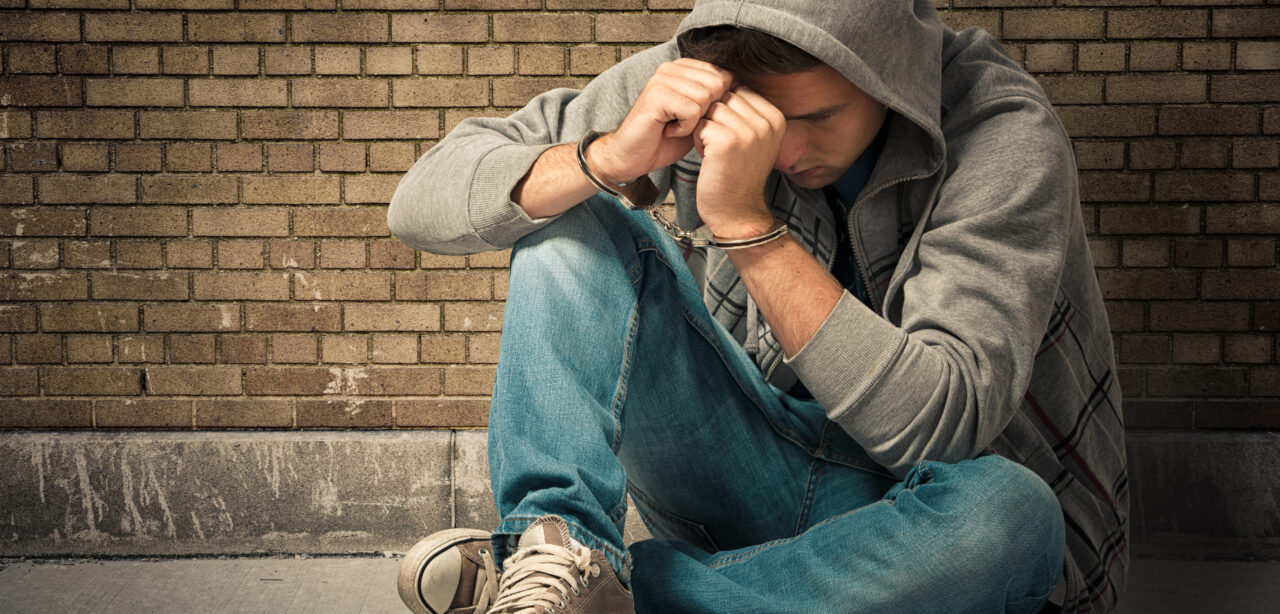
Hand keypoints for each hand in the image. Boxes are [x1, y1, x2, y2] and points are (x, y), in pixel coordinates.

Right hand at [587, 59, 732, 184]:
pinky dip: (685, 128)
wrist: (634, 157)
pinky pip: (692, 110)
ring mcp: (662, 78)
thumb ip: (718, 100)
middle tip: (685, 125)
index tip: (696, 120)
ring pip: (706, 97)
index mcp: (684, 68)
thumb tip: (745, 90)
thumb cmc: (666, 139)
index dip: (718, 104)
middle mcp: (673, 67)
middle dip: (708, 113)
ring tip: (675, 127)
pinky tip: (668, 130)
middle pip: (718, 85)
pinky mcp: (657, 94)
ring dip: (696, 121)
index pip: (724, 75)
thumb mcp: (700, 117)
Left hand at [692, 86, 785, 238]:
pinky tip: (708, 157)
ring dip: (705, 129)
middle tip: (719, 146)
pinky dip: (698, 140)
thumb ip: (745, 110)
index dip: (725, 110)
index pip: (739, 90)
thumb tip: (724, 78)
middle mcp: (767, 122)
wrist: (737, 212)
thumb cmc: (737, 174)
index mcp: (776, 117)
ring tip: (715, 151)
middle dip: (714, 118)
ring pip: (710, 109)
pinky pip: (701, 124)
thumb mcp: (752, 138)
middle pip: (724, 96)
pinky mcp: (728, 142)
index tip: (729, 136)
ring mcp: (749, 131)